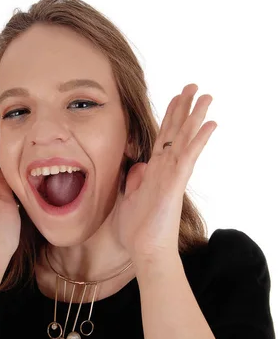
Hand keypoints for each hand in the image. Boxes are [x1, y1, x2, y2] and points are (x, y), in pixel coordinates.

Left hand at [113, 84, 216, 263]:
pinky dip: (198, 140)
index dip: (170, 117)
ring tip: (206, 96)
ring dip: (195, 117)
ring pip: (185, 140)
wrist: (145, 252)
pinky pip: (188, 158)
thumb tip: (138, 166)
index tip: (176, 98)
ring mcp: (172, 176)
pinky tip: (210, 124)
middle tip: (193, 86)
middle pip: (176, 133)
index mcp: (154, 171)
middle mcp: (166, 169)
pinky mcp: (175, 184)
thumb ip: (134, 181)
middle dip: (184, 108)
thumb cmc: (137, 231)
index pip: (163, 138)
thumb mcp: (128, 199)